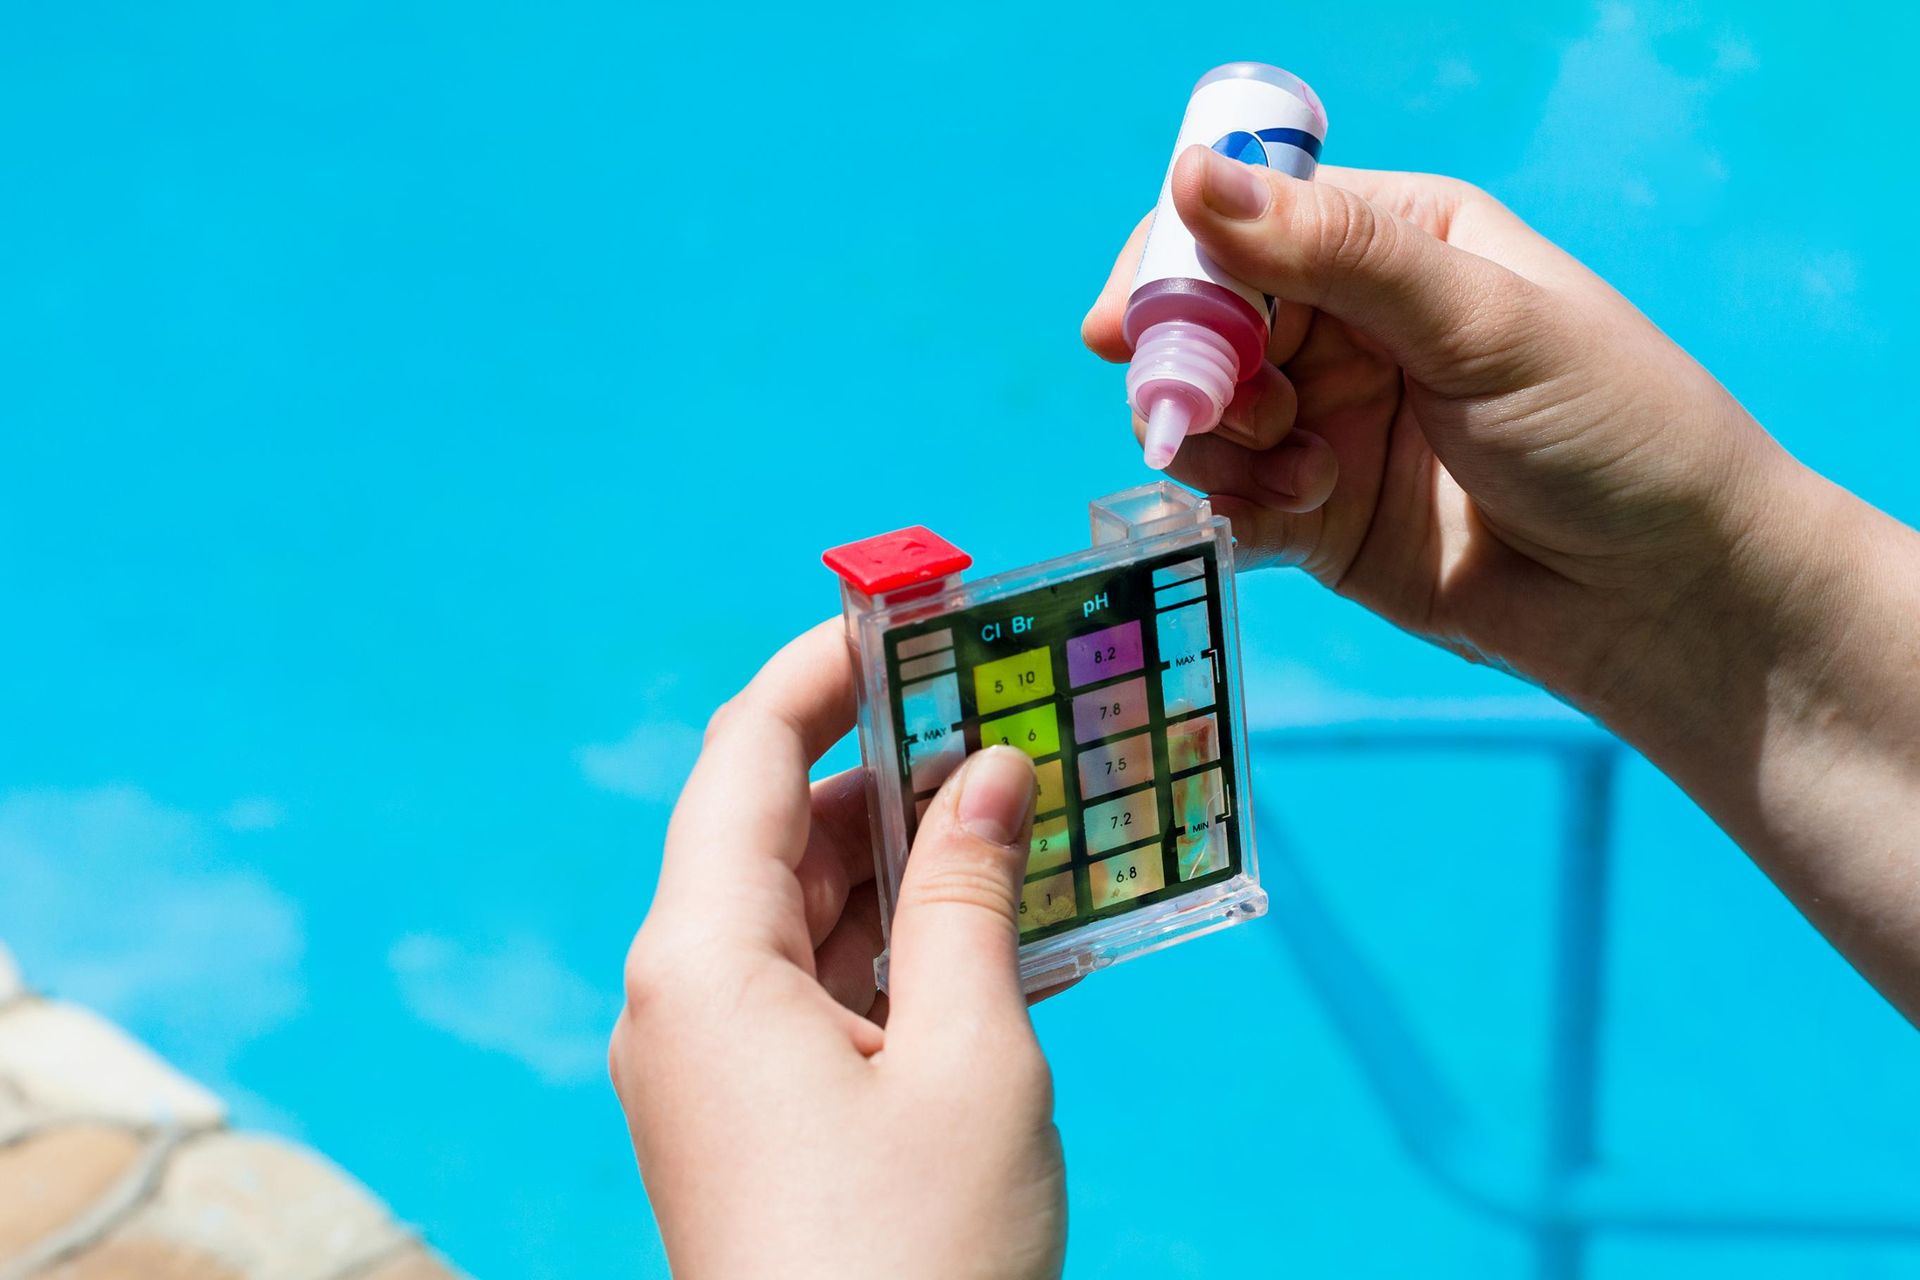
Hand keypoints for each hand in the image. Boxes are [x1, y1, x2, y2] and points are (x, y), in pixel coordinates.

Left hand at [610, 622, 1066, 1279]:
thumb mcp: (969, 1057)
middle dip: (887, 769)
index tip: (906, 614)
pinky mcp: (754, 1113)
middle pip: (773, 828)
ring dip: (907, 863)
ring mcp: (715, 1061)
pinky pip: (822, 987)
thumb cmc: (911, 1260)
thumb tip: (991, 774)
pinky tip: (996, 927)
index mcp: (703, 962)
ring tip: (1020, 815)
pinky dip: (902, 946)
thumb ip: (975, 897)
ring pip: (806, 910)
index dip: (822, 671)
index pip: (744, 756)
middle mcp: (685, 997)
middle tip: (1002, 717)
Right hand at [1086, 146, 1919, 1021]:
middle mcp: (1351, 324)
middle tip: (1200, 417)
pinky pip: (1229, 503)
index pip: (1243, 223)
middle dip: (1186, 369)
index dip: (1175, 266)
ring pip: (1200, 418)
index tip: (1121, 325)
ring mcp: (1328, 422)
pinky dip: (1237, 508)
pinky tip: (1302, 511)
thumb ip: (1336, 256)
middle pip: (1202, 324)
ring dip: (1216, 444)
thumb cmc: (1614, 431)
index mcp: (1395, 241)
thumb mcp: (1482, 323)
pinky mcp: (1315, 518)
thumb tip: (1194, 177)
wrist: (1669, 599)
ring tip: (1292, 472)